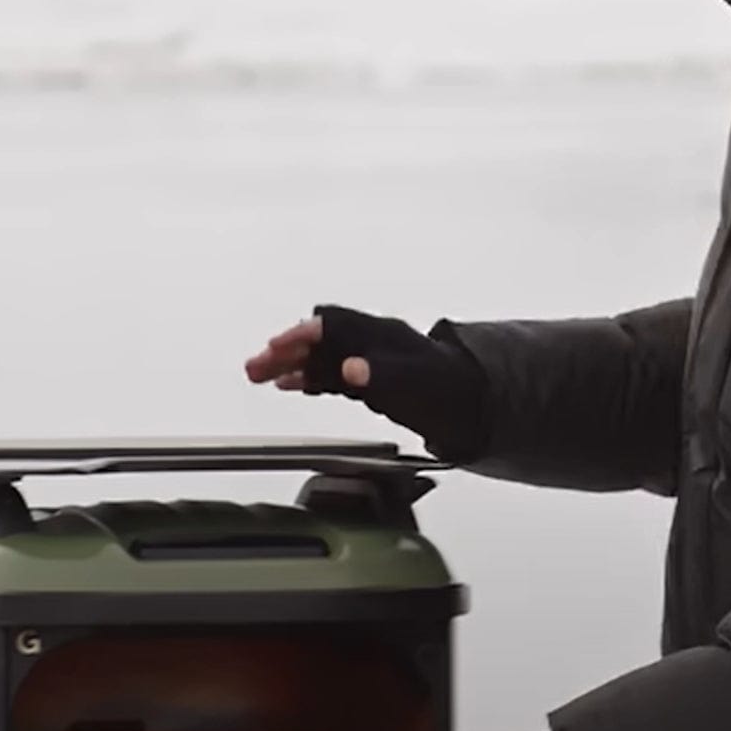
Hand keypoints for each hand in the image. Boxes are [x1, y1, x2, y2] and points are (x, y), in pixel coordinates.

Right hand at [244, 304, 488, 459]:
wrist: (476, 405)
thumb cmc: (450, 390)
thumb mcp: (416, 384)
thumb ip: (381, 375)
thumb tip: (350, 368)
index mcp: (381, 337)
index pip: (332, 326)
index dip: (302, 335)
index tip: (275, 349)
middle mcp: (371, 344)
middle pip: (319, 340)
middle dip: (285, 350)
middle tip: (254, 367)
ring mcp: (369, 360)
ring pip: (320, 357)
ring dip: (289, 365)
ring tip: (258, 375)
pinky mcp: (370, 380)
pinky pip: (330, 373)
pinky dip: (307, 377)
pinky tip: (290, 384)